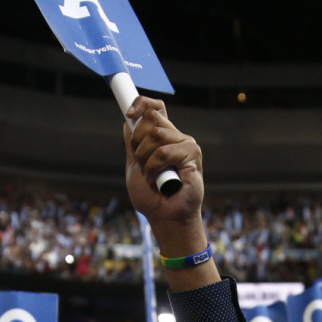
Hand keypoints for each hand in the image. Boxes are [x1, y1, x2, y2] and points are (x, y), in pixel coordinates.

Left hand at [122, 98, 205, 257]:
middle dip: (137, 142)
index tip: (130, 113)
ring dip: (145, 159)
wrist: (165, 218)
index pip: (155, 108)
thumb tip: (128, 120)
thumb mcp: (134, 167)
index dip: (142, 103)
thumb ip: (132, 145)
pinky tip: (160, 181)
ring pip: (155, 134)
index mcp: (163, 138)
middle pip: (151, 117)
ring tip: (151, 176)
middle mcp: (176, 137)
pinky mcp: (193, 155)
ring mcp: (186, 144)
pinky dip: (154, 167)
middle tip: (141, 165)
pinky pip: (164, 151)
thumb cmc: (152, 198)